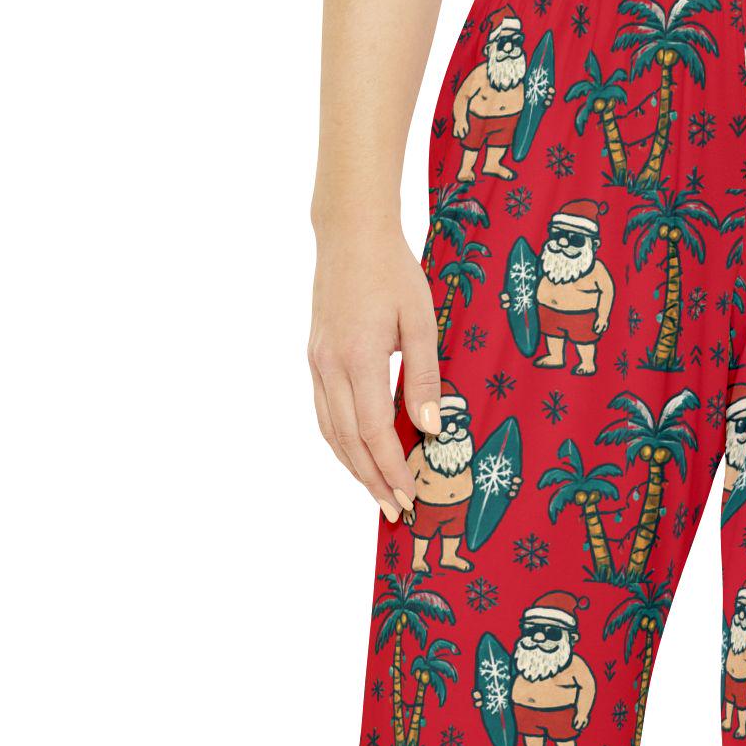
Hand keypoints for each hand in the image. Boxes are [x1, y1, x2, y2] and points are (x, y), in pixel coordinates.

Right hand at [309, 219, 443, 523]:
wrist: (350, 234)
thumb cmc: (393, 272)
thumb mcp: (420, 322)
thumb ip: (424, 378)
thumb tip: (431, 430)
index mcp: (359, 358)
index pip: (373, 431)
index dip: (391, 469)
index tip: (409, 496)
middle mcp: (330, 366)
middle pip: (348, 441)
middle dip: (372, 480)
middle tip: (394, 511)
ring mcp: (317, 363)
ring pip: (330, 431)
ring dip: (353, 467)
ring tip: (377, 492)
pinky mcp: (314, 358)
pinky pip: (323, 412)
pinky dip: (339, 442)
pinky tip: (356, 455)